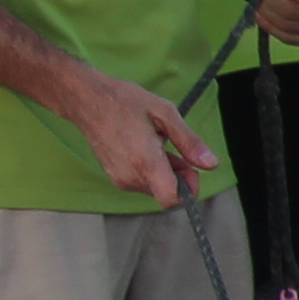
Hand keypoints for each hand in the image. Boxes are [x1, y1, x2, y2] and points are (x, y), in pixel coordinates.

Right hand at [62, 73, 221, 202]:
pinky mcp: (114, 178)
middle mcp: (130, 176)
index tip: (191, 169)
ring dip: (164, 171)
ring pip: (155, 187)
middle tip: (173, 145)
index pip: (170, 199)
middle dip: (178, 175)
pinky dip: (150, 169)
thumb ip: (189, 141)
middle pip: (166, 192)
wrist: (87, 100)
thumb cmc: (125, 101)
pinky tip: (144, 146)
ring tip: (156, 141)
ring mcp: (119, 179)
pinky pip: (142, 182)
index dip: (188, 190)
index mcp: (145, 161)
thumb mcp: (165, 113)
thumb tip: (211, 164)